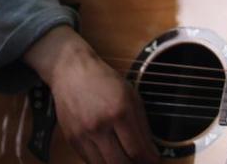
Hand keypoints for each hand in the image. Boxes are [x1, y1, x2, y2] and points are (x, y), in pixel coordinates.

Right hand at [25, 26, 158, 163]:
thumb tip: (150, 149)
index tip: (155, 161)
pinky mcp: (71, 140)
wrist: (72, 72)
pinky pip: (89, 161)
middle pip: (120, 163)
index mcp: (119, 111)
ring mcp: (83, 134)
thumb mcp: (131, 95)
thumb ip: (141, 123)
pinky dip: (103, 163)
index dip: (149, 160)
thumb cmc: (104, 80)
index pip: (137, 148)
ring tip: (128, 163)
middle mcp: (100, 125)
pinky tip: (112, 159)